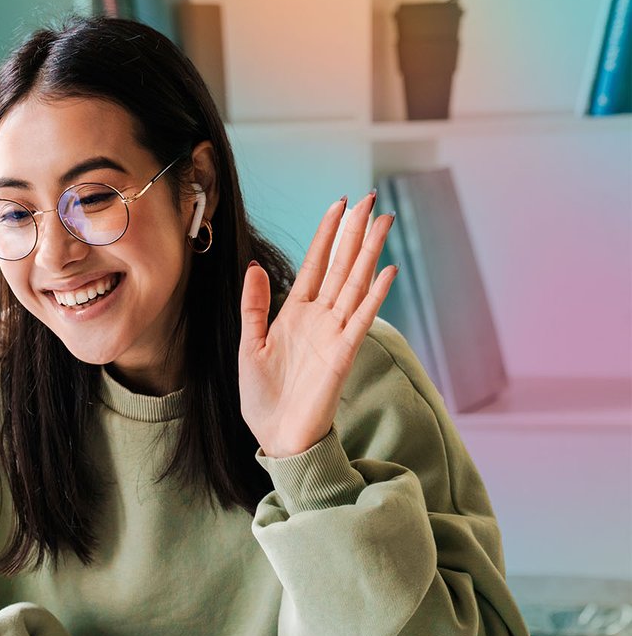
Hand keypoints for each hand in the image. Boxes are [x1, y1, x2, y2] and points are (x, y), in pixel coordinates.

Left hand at [239, 191, 396, 457]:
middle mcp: (319, 318)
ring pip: (355, 284)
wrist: (277, 436)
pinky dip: (374, 295)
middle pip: (341, 266)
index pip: (315, 264)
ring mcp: (334, 334)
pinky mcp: (343, 354)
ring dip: (370, 252)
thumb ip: (254, 305)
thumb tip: (254, 266)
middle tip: (372, 199)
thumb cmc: (264, 396)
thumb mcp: (248, 344)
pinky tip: (386, 270)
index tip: (339, 204)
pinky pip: (361, 319)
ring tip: (384, 222)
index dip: (326, 234)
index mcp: (294, 313)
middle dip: (355, 232)